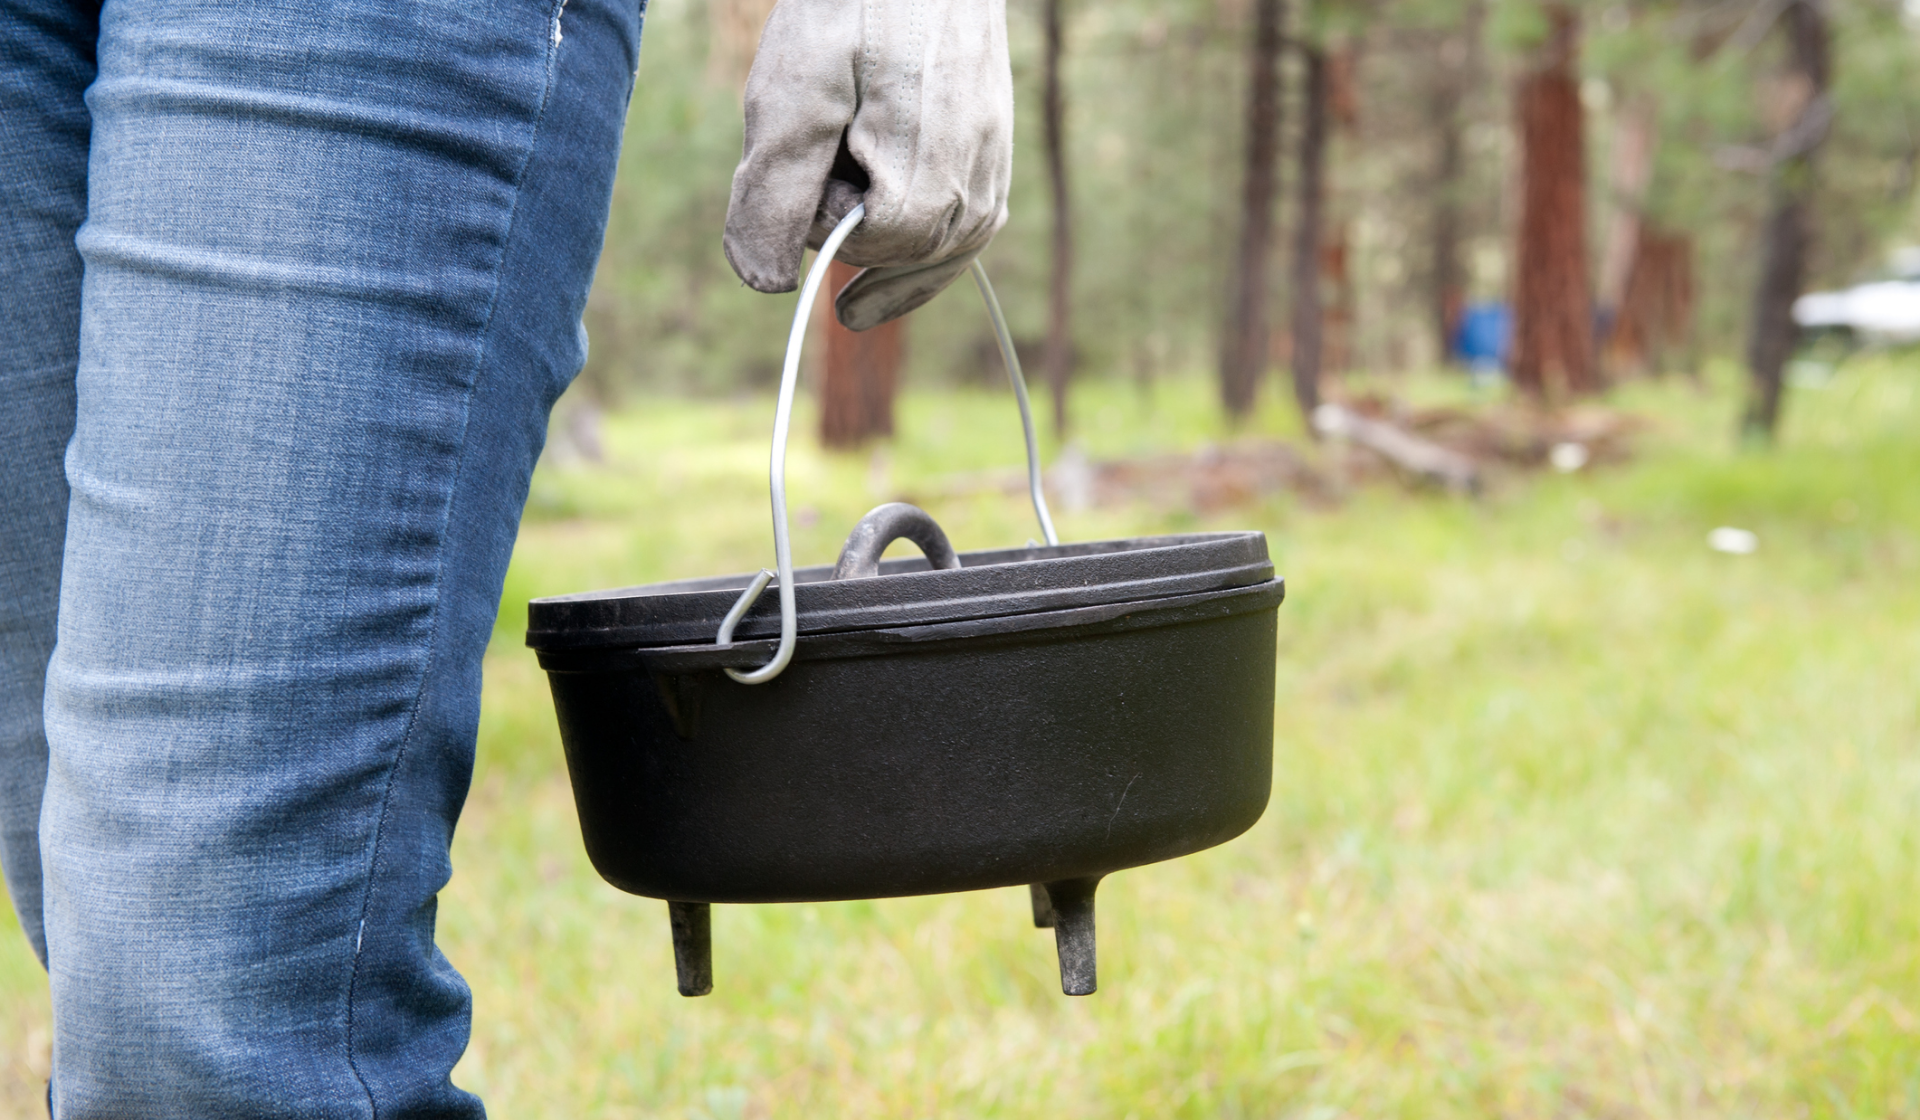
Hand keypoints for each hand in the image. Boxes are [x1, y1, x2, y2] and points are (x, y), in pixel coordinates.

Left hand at [722, 0, 1012, 330]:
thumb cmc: (852, 7)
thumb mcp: (794, 95)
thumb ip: (776, 193)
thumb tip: (767, 285)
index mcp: (930, 183)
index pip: (859, 247)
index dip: (816, 211)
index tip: (807, 148)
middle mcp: (977, 192)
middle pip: (894, 254)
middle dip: (848, 220)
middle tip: (831, 143)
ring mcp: (992, 177)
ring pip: (932, 254)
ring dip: (881, 237)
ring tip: (849, 202)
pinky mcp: (994, 160)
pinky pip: (962, 235)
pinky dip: (920, 251)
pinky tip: (884, 271)